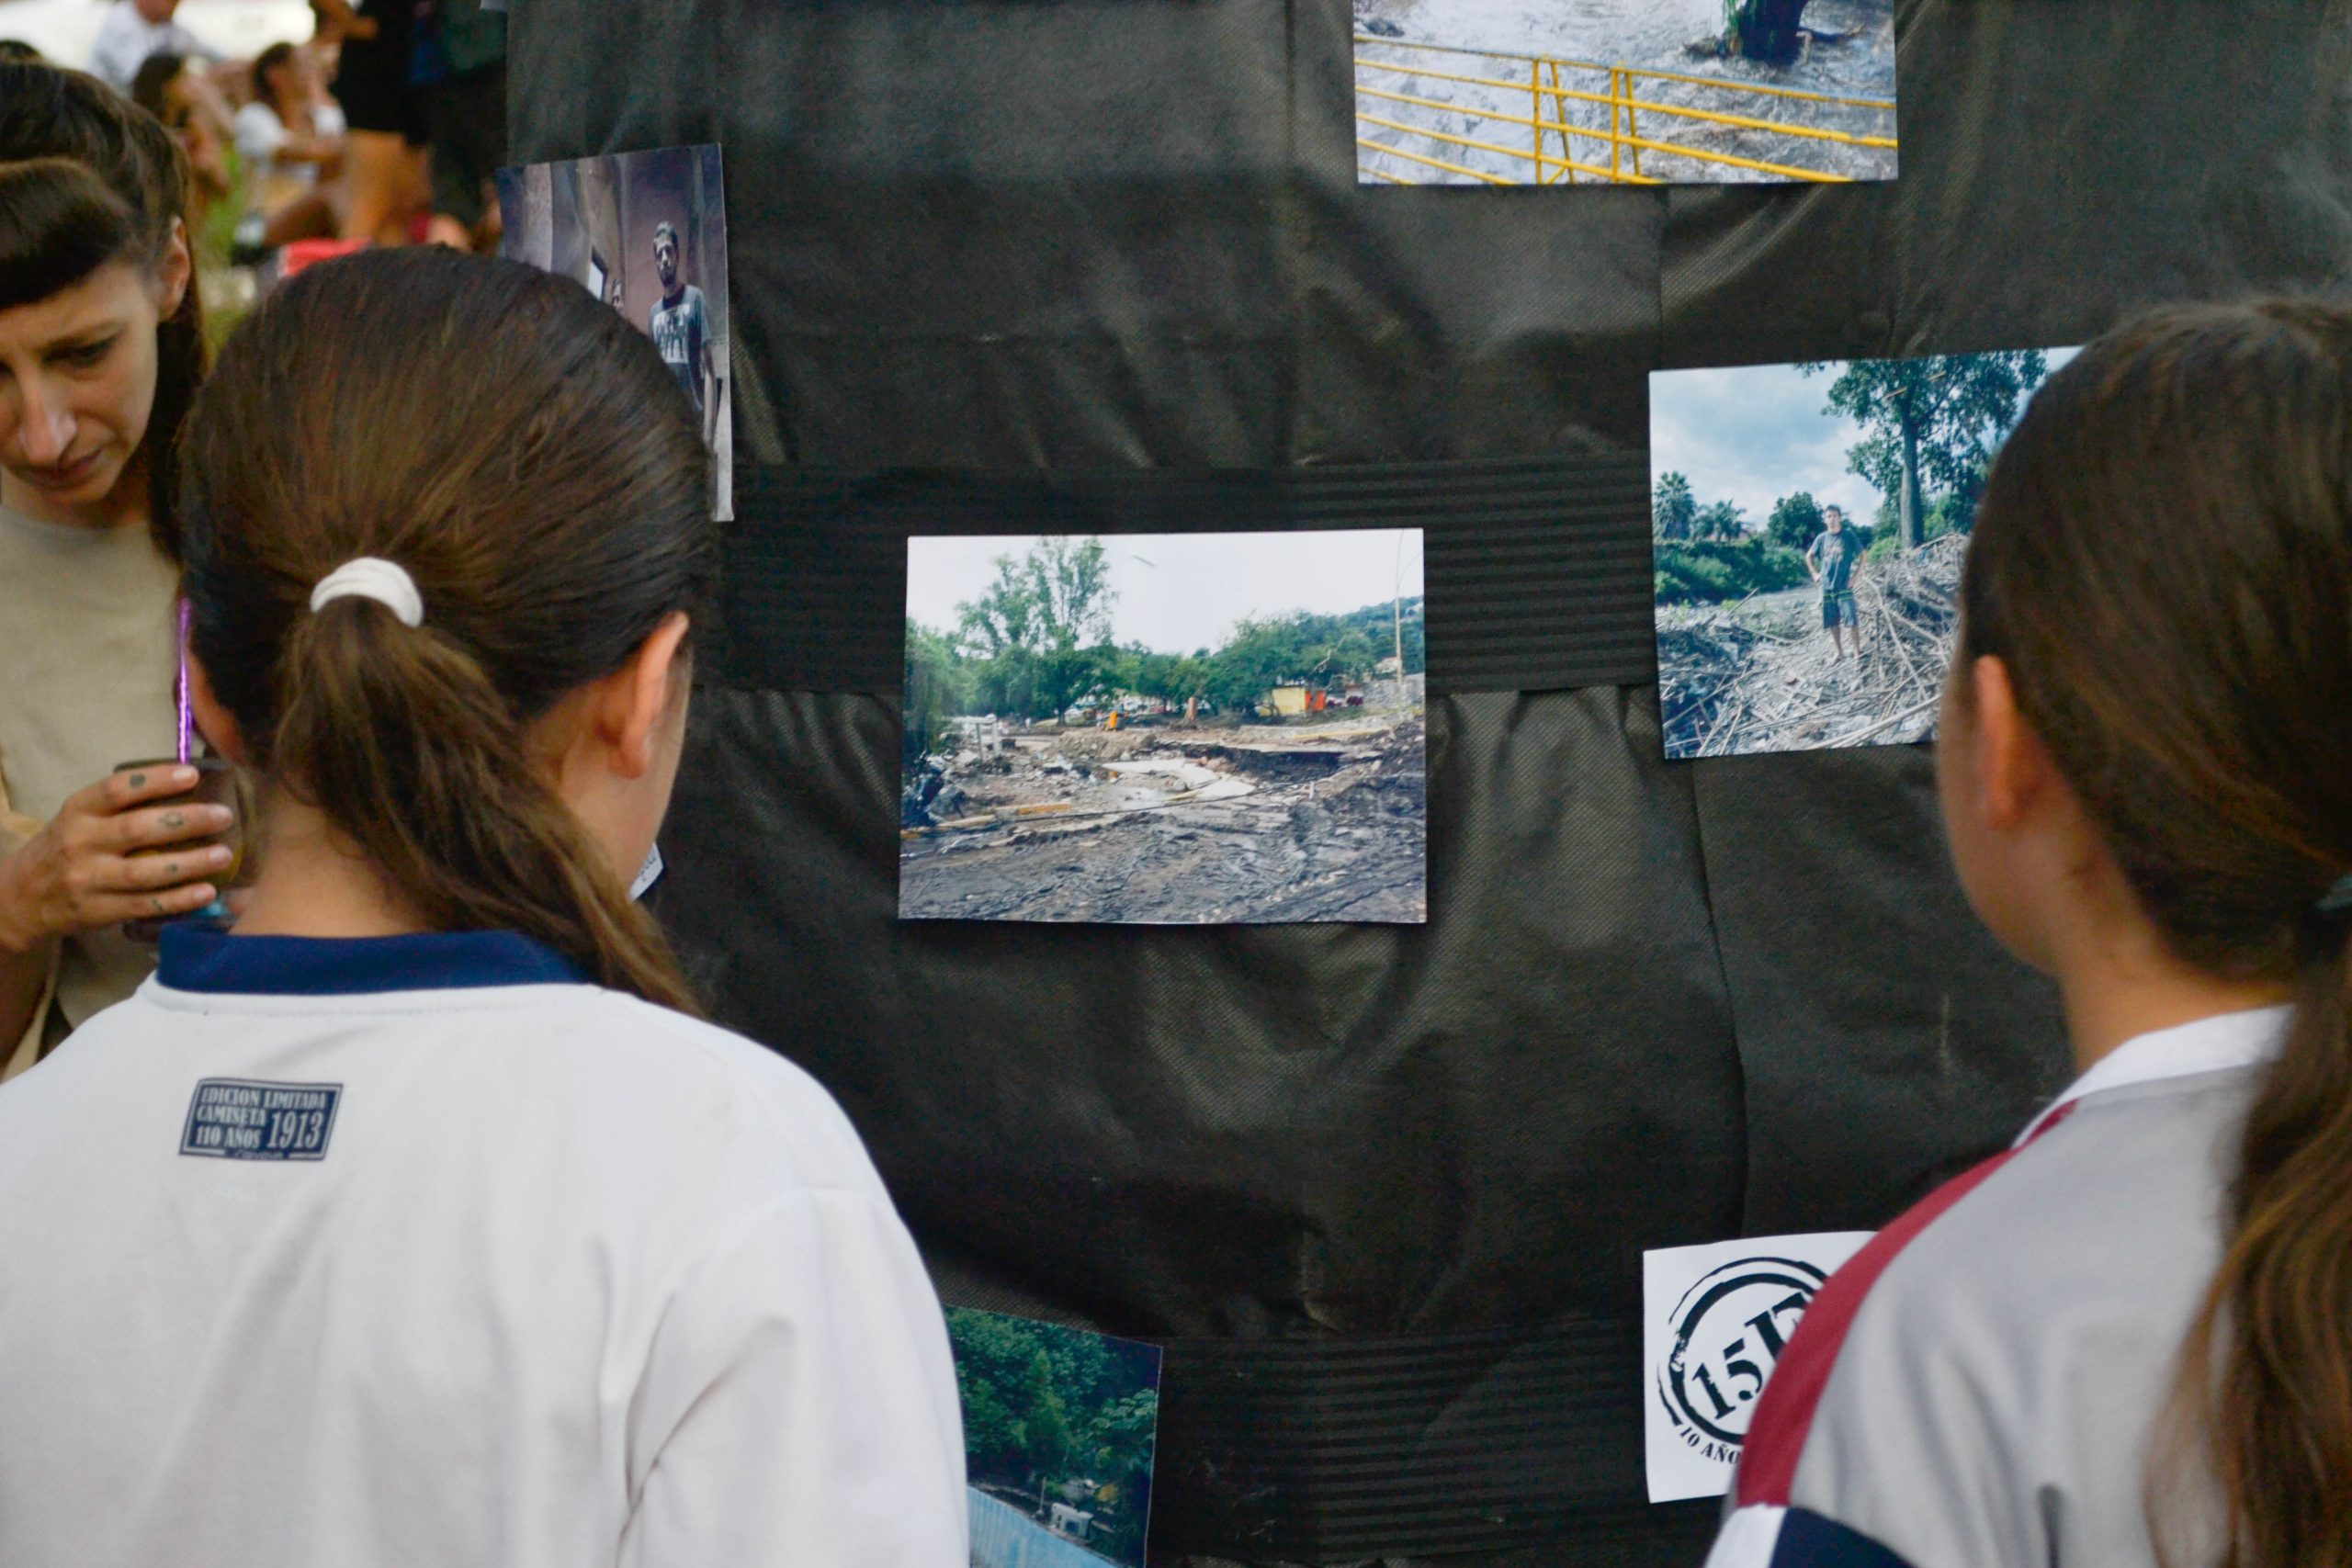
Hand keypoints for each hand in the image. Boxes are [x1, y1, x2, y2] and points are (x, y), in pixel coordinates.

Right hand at [0, 767, 235, 953]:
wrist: (21, 897)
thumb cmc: (67, 847)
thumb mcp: (80, 818)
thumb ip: (121, 805)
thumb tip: (188, 784)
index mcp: (78, 811)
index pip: (117, 790)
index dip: (156, 780)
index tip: (192, 774)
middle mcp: (80, 843)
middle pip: (137, 829)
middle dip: (186, 821)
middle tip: (224, 816)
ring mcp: (88, 879)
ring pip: (144, 872)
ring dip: (189, 863)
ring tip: (223, 855)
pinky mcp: (97, 911)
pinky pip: (144, 905)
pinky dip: (178, 899)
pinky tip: (207, 892)